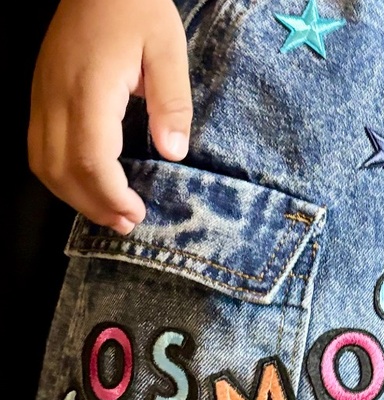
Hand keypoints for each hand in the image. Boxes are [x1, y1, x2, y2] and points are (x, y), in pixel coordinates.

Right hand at [28, 0, 192, 234]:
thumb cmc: (137, 9)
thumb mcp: (168, 50)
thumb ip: (171, 103)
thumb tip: (173, 153)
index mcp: (89, 89)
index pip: (90, 159)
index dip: (111, 194)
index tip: (136, 212)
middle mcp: (56, 98)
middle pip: (60, 170)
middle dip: (93, 205)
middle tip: (126, 223)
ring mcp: (42, 97)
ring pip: (43, 164)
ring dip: (74, 197)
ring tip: (108, 212)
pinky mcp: (40, 97)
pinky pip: (39, 149)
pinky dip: (61, 177)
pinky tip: (86, 185)